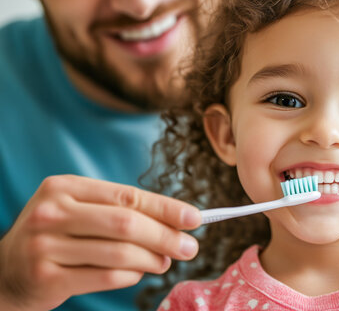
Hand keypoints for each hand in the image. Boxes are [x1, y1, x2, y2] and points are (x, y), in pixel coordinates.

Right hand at [0, 175, 200, 310]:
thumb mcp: (81, 211)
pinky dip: (130, 276)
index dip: (166, 208)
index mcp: (65, 187)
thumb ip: (121, 212)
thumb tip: (177, 223)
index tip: (195, 218)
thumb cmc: (58, 235)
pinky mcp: (46, 276)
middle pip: (126, 223)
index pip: (128, 196)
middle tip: (190, 247)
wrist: (7, 271)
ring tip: (166, 262)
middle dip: (165, 236)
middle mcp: (52, 212)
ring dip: (152, 259)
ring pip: (118, 252)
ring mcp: (45, 245)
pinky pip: (104, 276)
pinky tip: (139, 273)